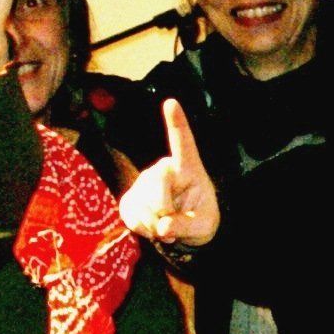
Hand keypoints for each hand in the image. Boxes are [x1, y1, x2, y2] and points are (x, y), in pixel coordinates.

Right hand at [119, 100, 219, 246]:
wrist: (183, 231)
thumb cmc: (200, 219)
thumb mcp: (203, 227)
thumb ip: (187, 226)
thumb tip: (163, 226)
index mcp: (188, 168)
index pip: (183, 143)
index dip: (176, 123)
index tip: (171, 103)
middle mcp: (163, 169)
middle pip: (156, 188)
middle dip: (164, 212)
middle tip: (174, 224)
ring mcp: (144, 182)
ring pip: (142, 205)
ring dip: (154, 225)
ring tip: (166, 225)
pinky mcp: (130, 197)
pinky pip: (131, 215)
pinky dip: (142, 229)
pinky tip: (152, 227)